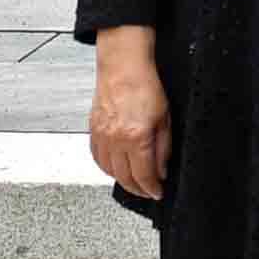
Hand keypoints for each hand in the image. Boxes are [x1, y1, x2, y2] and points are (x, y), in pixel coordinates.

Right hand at [89, 29, 171, 198]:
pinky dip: (106, 168)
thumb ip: (163, 148)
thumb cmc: (145, 85)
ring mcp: (102, 135)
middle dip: (138, 189)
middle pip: (125, 177)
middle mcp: (116, 139)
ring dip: (122, 180)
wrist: (123, 66)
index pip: (143, 175)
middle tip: (147, 191)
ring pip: (109, 170)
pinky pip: (97, 157)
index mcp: (136, 137)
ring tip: (133, 182)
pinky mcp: (93, 129)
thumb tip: (161, 170)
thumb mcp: (165, 119)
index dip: (151, 188)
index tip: (157, 192)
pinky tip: (115, 168)